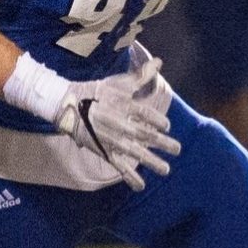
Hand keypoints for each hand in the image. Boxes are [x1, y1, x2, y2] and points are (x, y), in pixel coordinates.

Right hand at [53, 50, 180, 190]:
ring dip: (151, 162)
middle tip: (178, 150)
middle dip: (162, 143)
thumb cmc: (97, 92)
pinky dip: (129, 177)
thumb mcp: (120, 82)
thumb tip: (159, 61)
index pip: (144, 113)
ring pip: (134, 153)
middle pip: (144, 135)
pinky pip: (118, 166)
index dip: (157, 120)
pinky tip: (141, 186)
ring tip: (166, 170)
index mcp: (124, 105)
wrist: (70, 106)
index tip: (166, 125)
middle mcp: (120, 124)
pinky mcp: (105, 151)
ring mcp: (113, 139)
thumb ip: (142, 75)